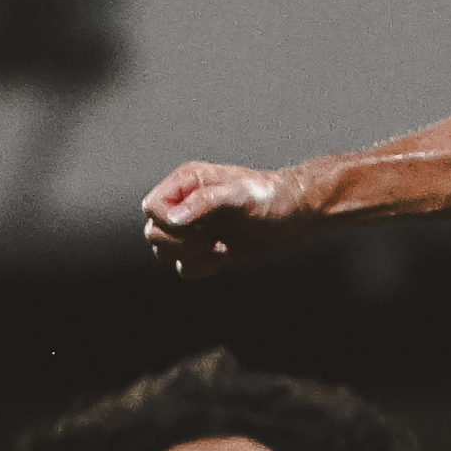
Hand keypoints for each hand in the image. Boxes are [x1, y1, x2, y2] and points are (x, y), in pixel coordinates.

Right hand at [139, 157, 301, 273]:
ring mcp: (195, 227)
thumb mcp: (242, 195)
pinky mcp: (206, 248)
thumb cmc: (274, 197)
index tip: (199, 226)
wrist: (298, 216)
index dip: (167, 222)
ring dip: (193, 256)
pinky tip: (224, 255)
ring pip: (165, 252)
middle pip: (154, 233)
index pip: (152, 207)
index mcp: (188, 182)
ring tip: (221, 245)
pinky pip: (184, 268)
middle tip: (213, 236)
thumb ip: (206, 202)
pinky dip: (201, 268)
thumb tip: (173, 220)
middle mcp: (186, 203)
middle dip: (182, 242)